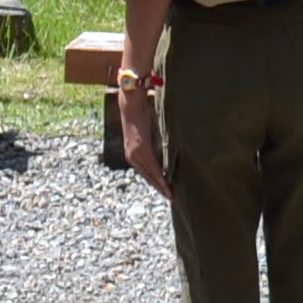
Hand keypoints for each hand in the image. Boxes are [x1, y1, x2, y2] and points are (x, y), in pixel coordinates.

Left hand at [117, 83, 172, 198]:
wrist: (132, 105)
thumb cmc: (140, 116)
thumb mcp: (146, 135)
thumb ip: (152, 146)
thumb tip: (164, 152)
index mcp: (132, 155)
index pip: (146, 173)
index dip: (155, 183)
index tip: (165, 191)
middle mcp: (132, 157)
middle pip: (148, 177)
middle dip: (160, 188)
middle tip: (170, 197)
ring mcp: (135, 154)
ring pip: (151, 174)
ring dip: (161, 185)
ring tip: (171, 194)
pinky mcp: (141, 149)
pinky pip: (152, 166)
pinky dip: (160, 176)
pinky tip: (167, 183)